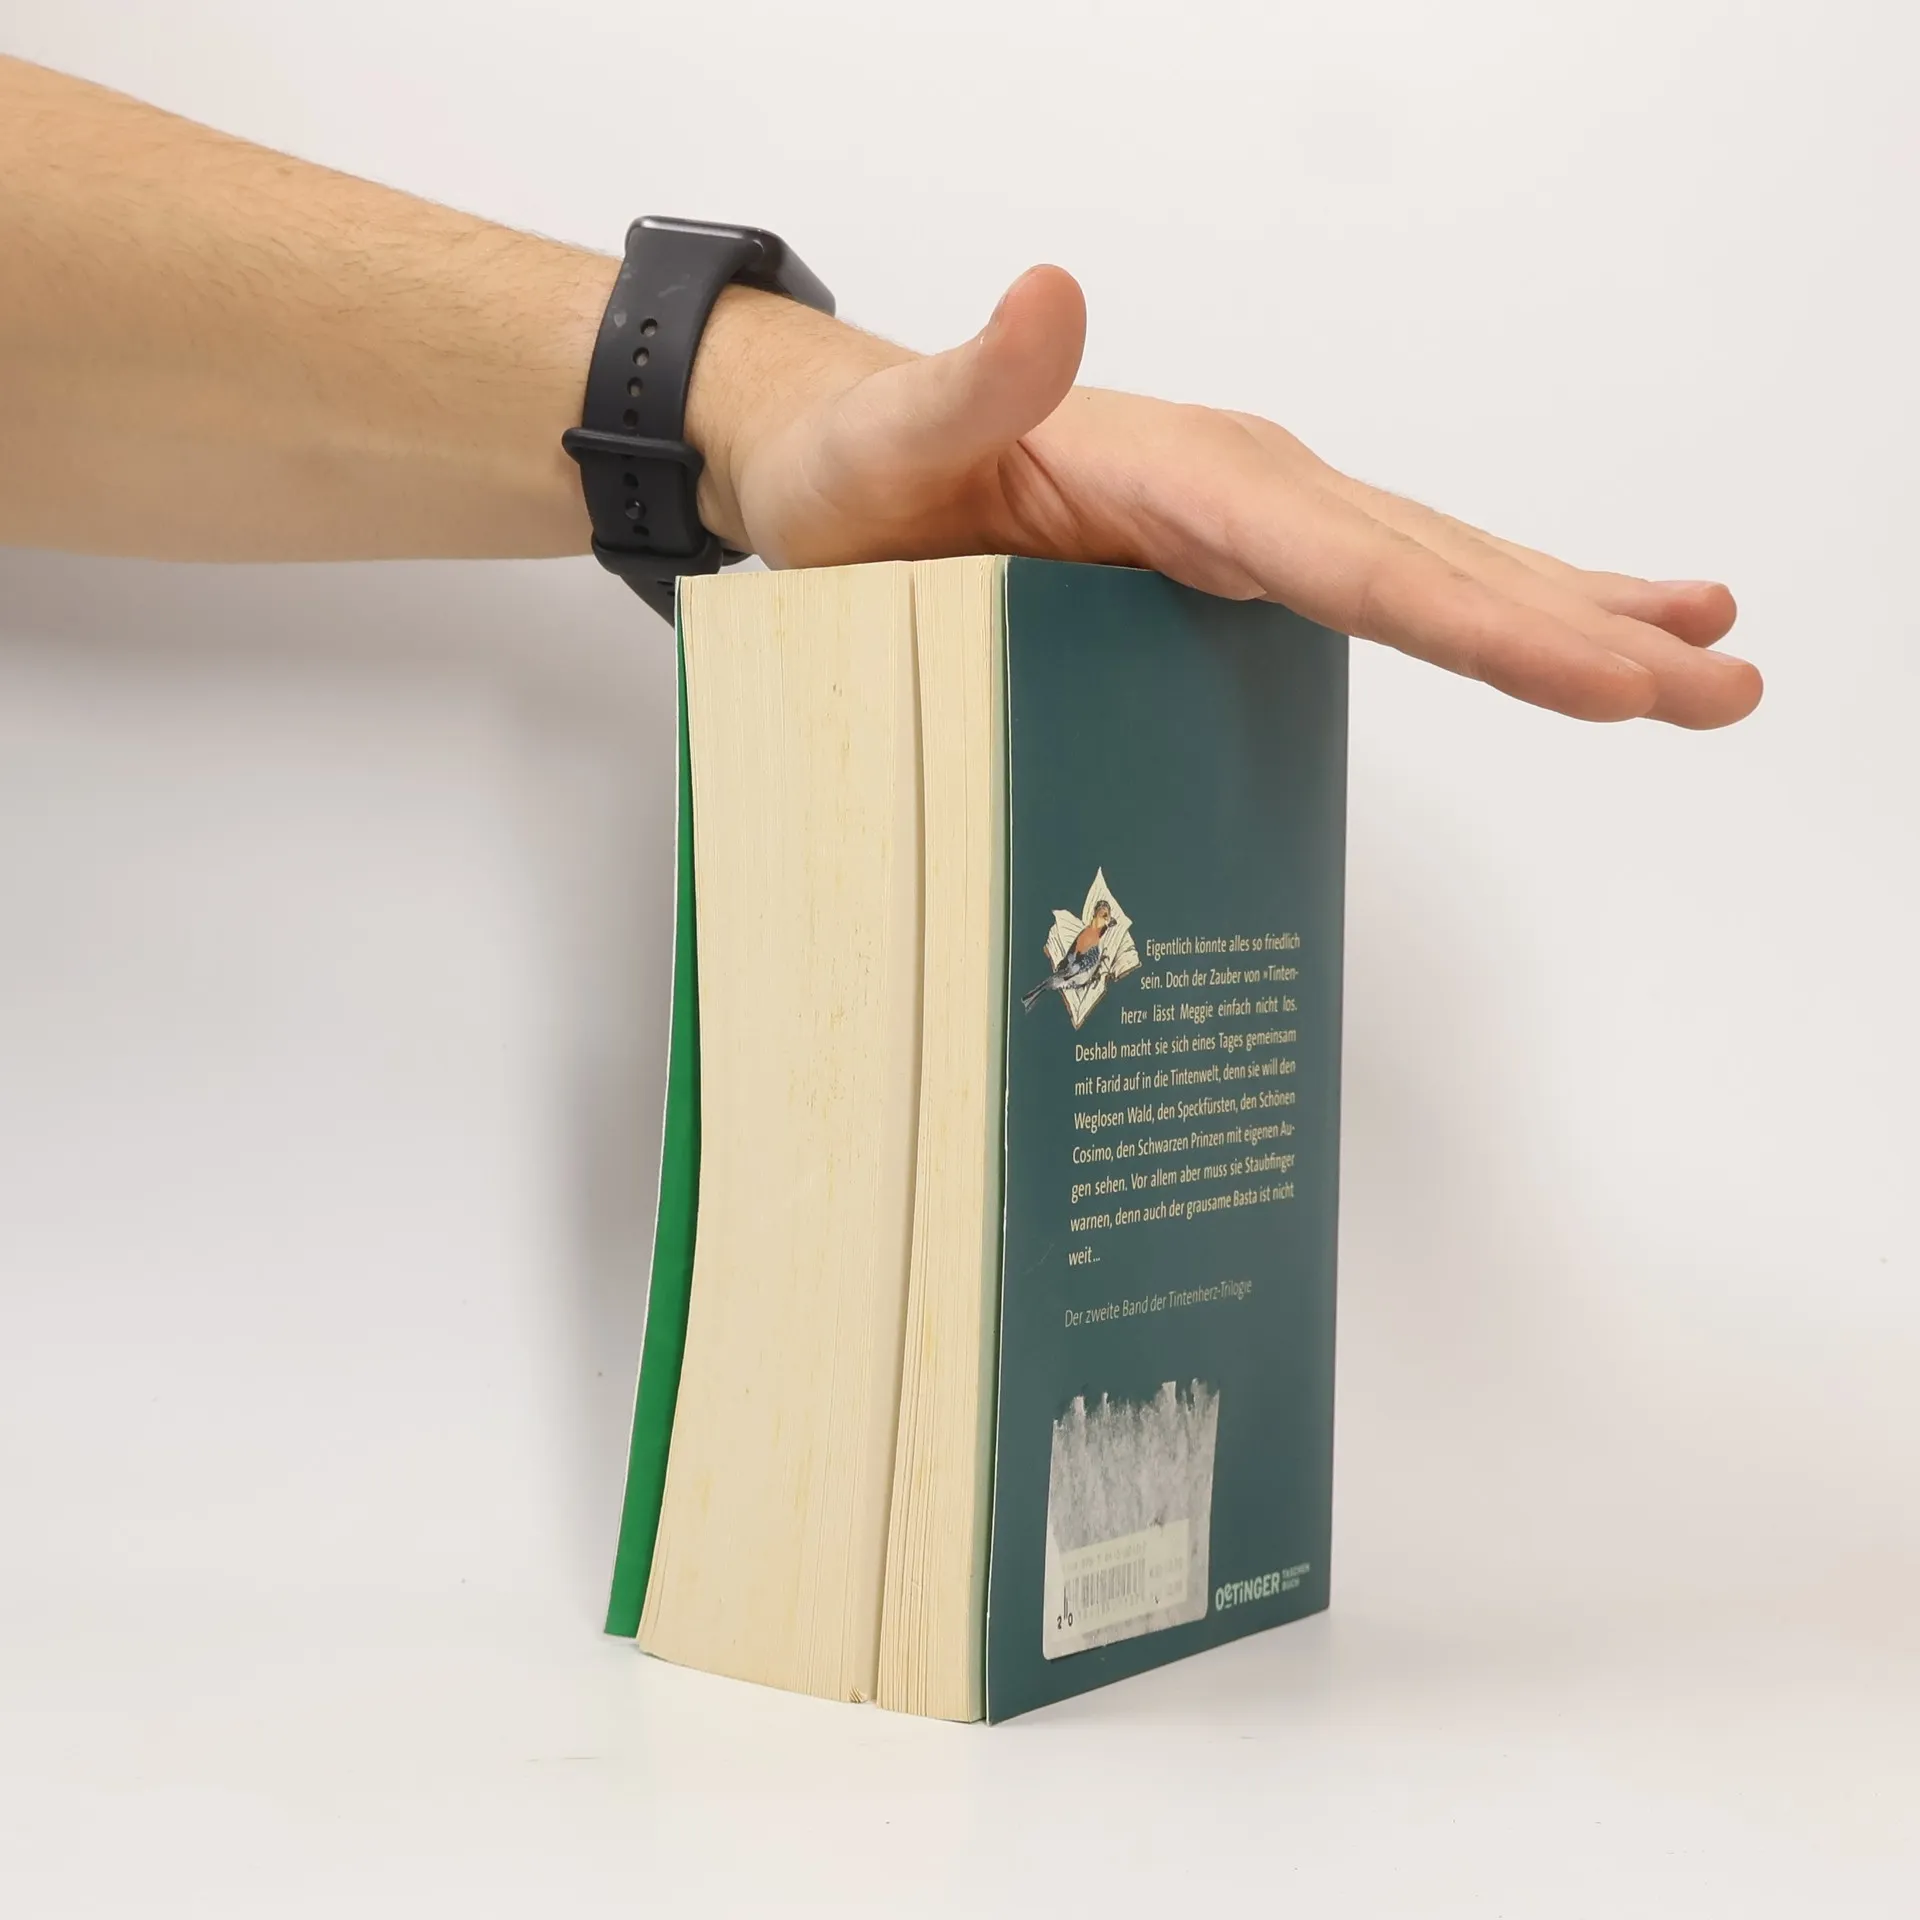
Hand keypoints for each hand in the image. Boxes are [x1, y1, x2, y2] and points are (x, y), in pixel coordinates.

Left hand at [688, 268, 1758, 727]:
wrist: (848, 465)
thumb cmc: (860, 474)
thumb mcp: (887, 443)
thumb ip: (971, 384)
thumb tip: (1047, 290)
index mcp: (1182, 474)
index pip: (1354, 560)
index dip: (1483, 622)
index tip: (1608, 675)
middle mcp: (1244, 487)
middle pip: (1433, 566)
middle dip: (1577, 634)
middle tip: (1722, 692)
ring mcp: (1255, 520)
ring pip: (1438, 572)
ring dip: (1570, 621)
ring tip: (1704, 667)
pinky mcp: (1245, 558)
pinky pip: (1391, 589)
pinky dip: (1491, 612)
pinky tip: (1571, 636)